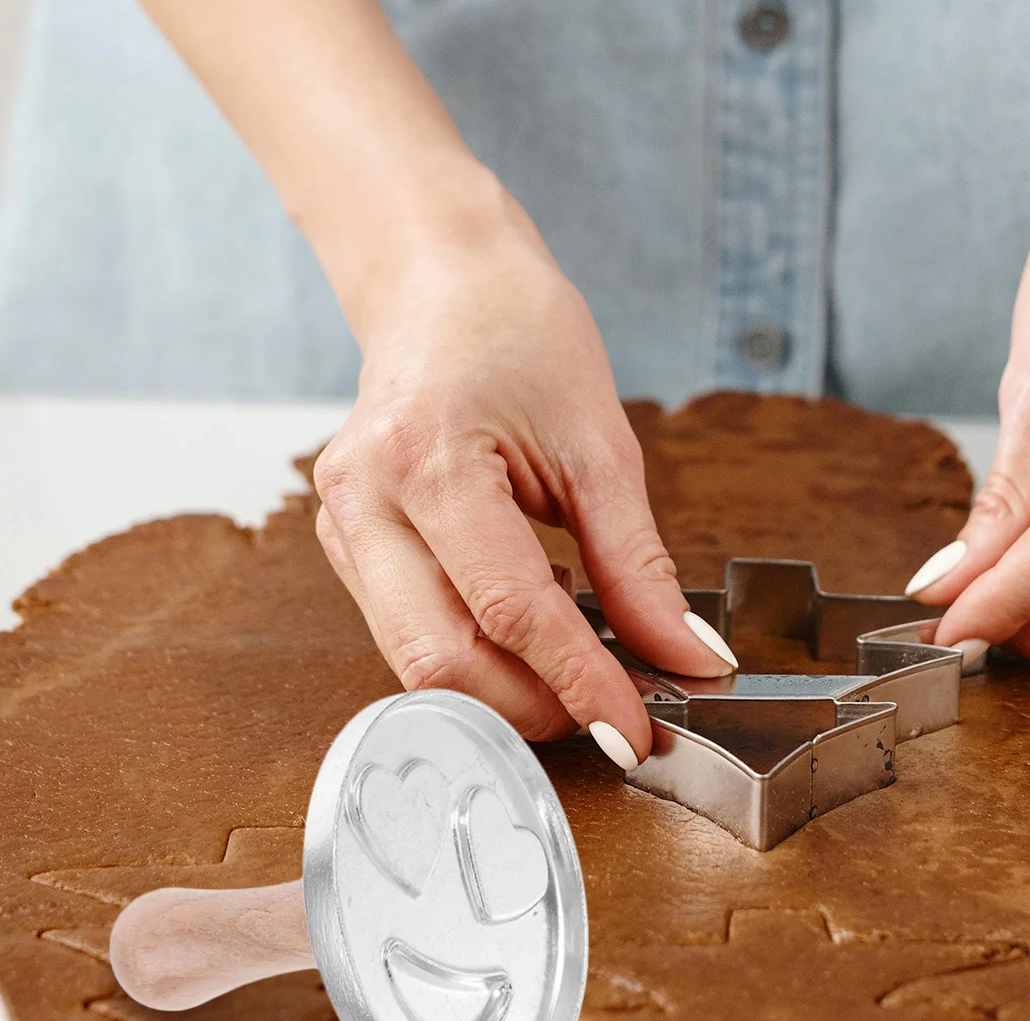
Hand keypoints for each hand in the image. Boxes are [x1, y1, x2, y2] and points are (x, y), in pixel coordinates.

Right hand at [312, 209, 735, 763]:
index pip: (509, 610)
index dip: (579, 682)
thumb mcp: (599, 443)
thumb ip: (638, 565)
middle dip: (533, 705)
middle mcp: (364, 502)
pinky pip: (409, 636)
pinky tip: (526, 620)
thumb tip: (688, 657)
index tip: (634, 729)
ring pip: (417, 664)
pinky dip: (478, 654)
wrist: (439, 282)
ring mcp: (342, 530)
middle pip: (442, 661)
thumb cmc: (515, 332)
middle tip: (609, 708)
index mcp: (425, 458)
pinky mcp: (346, 549)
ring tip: (573, 652)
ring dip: (505, 687)